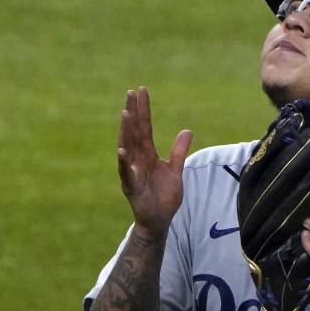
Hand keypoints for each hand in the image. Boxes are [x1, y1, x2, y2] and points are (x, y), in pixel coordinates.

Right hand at [117, 87, 192, 236]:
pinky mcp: (131, 186)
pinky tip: (122, 150)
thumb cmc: (163, 196)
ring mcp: (132, 171)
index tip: (141, 90)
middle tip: (131, 92)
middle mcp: (137, 159)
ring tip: (125, 113)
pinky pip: (126, 173)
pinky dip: (124, 162)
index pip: (144, 127)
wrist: (158, 220)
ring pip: (128, 147)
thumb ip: (179, 151)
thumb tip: (187, 130)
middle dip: (133, 112)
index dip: (143, 110)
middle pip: (134, 132)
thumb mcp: (175, 170)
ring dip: (125, 131)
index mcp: (147, 154)